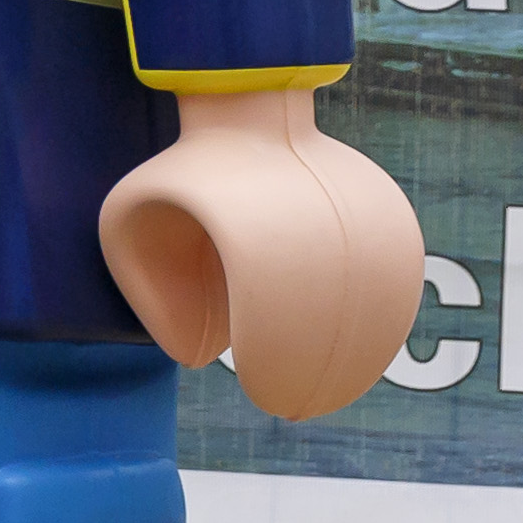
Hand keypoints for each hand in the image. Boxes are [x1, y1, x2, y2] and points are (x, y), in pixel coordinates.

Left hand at [97, 92, 427, 422]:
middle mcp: (304, 219)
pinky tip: (362, 354)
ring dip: (352, 357)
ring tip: (329, 391)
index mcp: (239, 222)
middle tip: (293, 407)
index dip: (271, 364)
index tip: (263, 394)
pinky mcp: (381, 212)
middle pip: (323, 316)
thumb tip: (197, 357)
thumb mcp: (128, 222)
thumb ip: (147, 292)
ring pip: (369, 301)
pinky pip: (394, 280)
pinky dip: (382, 323)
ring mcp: (350, 212)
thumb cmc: (180, 180)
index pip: (266, 311)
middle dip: (312, 376)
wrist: (247, 115)